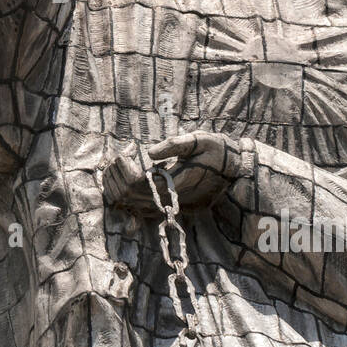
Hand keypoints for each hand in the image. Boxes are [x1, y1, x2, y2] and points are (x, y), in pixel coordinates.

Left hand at [102, 132, 256, 213]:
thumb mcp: (199, 140)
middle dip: (115, 175)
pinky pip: (137, 206)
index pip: (137, 183)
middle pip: (128, 195)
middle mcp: (168, 197)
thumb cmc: (215, 151)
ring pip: (130, 203)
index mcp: (174, 182)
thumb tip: (149, 152)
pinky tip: (122, 177)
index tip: (124, 152)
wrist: (230, 168)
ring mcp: (166, 203)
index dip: (123, 169)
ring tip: (116, 164)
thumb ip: (175, 144)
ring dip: (116, 184)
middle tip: (116, 156)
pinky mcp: (165, 203)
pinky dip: (123, 192)